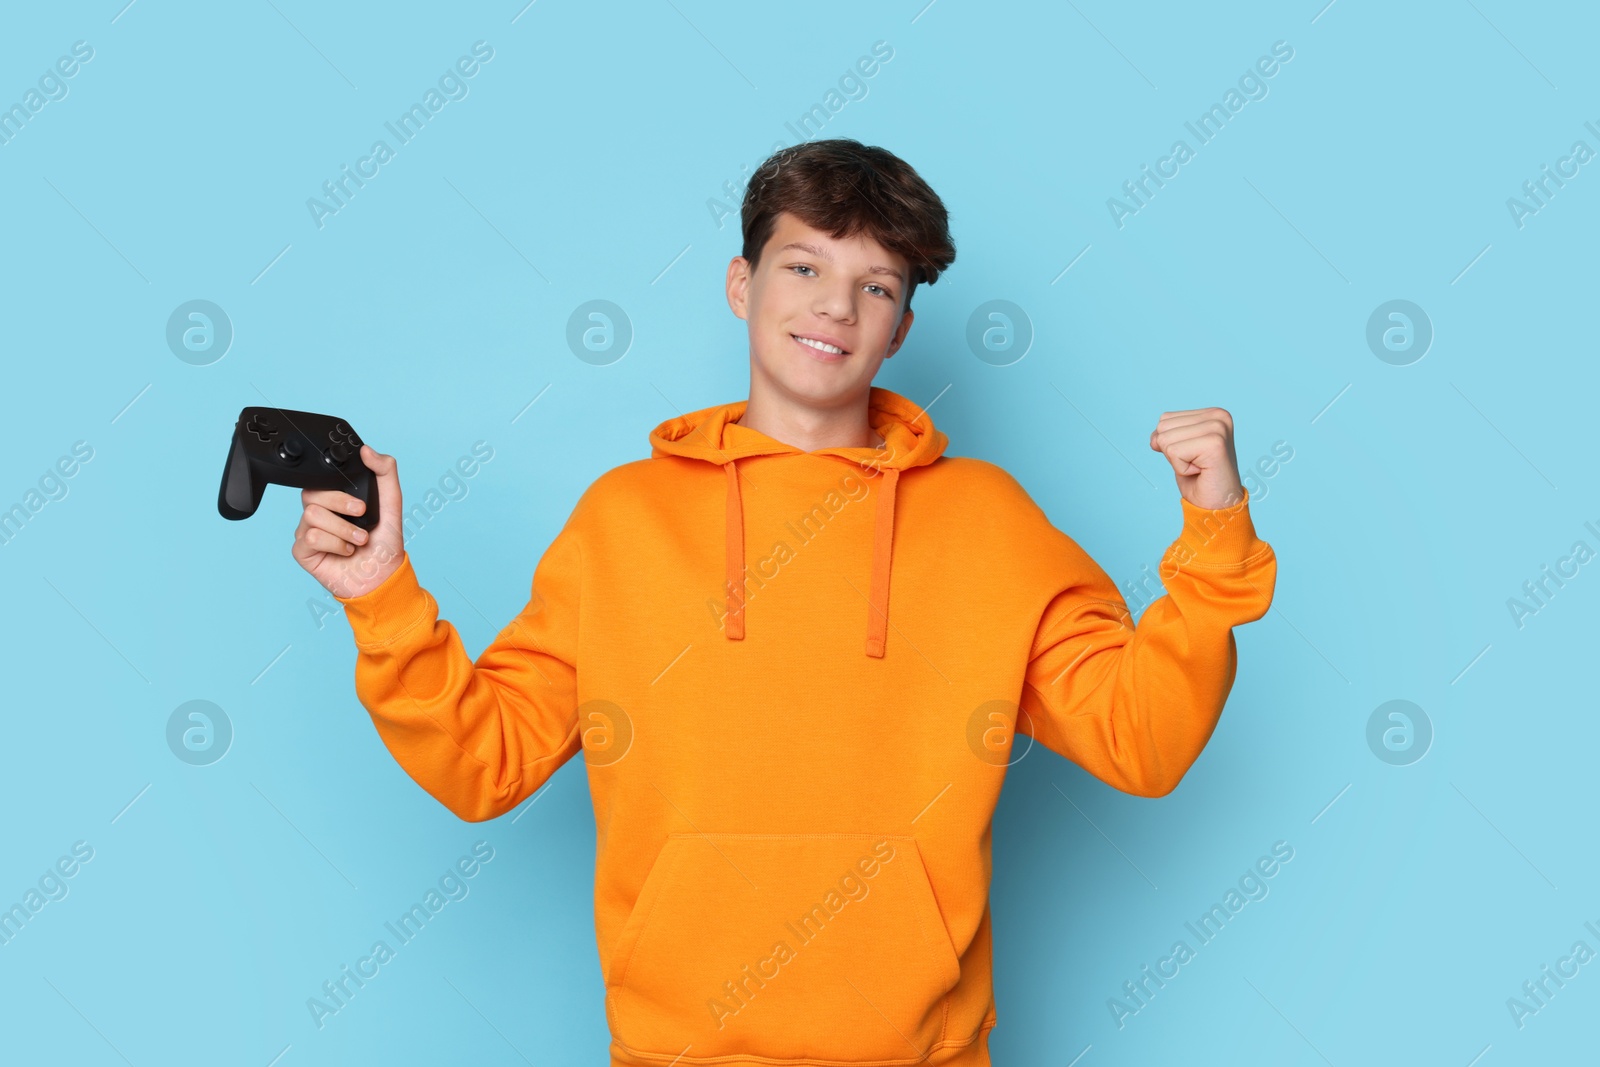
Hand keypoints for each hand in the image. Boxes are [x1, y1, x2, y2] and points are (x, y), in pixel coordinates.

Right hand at [292, 444, 405, 598]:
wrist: (383, 578)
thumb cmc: (385, 545)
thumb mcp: (392, 504)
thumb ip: (385, 473)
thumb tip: (368, 450)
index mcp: (335, 499)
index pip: (322, 478)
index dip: (335, 482)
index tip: (359, 496)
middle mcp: (320, 513)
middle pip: (311, 493)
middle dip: (341, 503)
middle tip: (363, 515)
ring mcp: (308, 531)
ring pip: (312, 515)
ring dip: (343, 529)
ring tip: (359, 540)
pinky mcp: (303, 551)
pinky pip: (310, 537)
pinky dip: (334, 544)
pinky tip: (345, 551)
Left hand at [1149, 407, 1243, 509]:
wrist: (1218, 507)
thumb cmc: (1200, 480)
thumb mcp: (1179, 450)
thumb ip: (1167, 434)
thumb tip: (1154, 437)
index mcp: (1213, 413)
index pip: (1165, 419)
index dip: (1171, 444)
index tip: (1194, 456)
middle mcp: (1219, 416)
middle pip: (1163, 427)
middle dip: (1172, 452)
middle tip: (1196, 464)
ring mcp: (1218, 428)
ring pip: (1165, 439)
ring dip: (1177, 461)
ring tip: (1199, 467)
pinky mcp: (1215, 444)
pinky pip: (1173, 453)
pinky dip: (1181, 469)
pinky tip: (1201, 472)